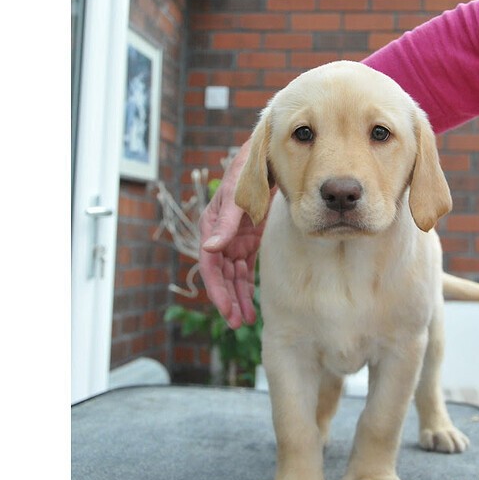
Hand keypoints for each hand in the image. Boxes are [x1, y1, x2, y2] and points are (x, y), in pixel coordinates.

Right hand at [199, 141, 264, 327]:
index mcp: (212, 225)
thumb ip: (226, 222)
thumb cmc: (249, 172)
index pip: (211, 263)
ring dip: (238, 296)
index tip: (227, 310)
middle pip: (221, 274)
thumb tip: (210, 249)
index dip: (217, 289)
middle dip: (228, 299)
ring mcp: (235, 237)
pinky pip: (245, 267)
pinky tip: (252, 302)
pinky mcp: (249, 238)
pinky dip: (248, 284)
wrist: (268, 156)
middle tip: (237, 322)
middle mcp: (221, 234)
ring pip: (233, 274)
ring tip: (245, 320)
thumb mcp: (237, 196)